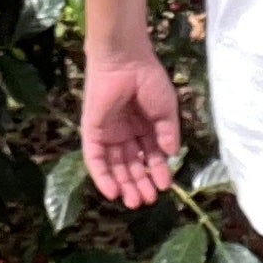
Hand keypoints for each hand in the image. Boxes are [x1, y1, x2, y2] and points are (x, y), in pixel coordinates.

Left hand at [82, 42, 184, 207]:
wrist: (126, 61)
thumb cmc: (148, 80)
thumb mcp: (166, 111)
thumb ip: (167, 134)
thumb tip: (170, 156)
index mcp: (143, 126)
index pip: (149, 155)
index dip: (156, 172)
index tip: (165, 186)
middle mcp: (124, 132)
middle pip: (130, 164)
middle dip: (139, 183)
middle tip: (148, 200)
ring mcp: (107, 133)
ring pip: (114, 166)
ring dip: (124, 184)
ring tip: (135, 201)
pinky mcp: (92, 132)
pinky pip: (95, 159)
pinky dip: (103, 177)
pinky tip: (114, 193)